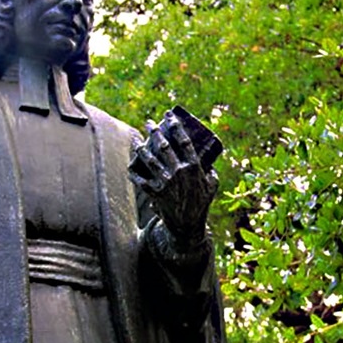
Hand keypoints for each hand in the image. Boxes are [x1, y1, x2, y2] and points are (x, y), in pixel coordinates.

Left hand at [130, 111, 219, 244]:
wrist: (187, 226)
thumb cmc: (201, 205)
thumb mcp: (212, 187)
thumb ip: (211, 173)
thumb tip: (208, 163)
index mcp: (194, 167)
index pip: (184, 141)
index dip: (176, 126)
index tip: (169, 116)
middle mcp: (179, 172)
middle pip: (164, 146)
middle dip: (154, 132)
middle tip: (149, 124)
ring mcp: (166, 182)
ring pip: (149, 159)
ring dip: (141, 148)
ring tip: (136, 141)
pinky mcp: (155, 192)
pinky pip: (141, 180)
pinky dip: (134, 174)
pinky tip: (131, 167)